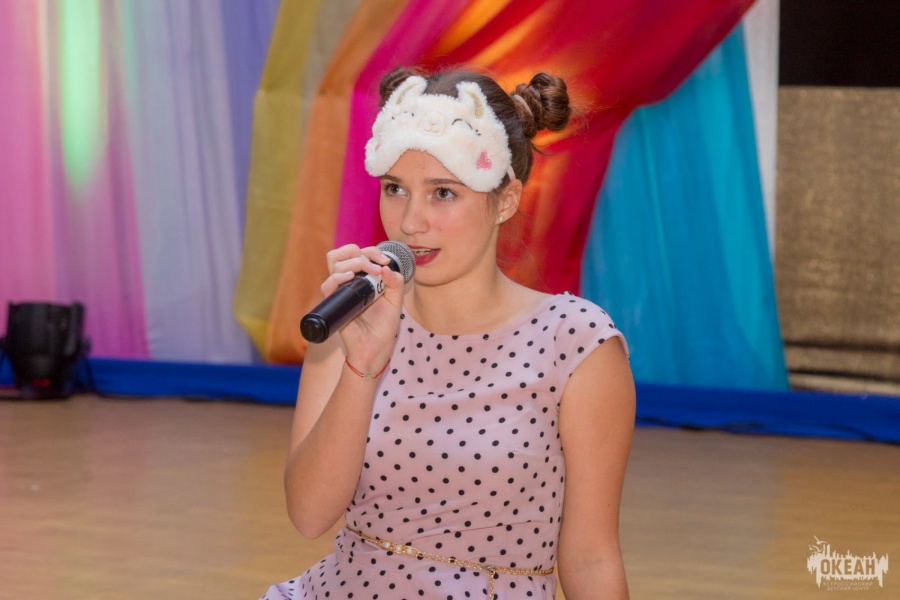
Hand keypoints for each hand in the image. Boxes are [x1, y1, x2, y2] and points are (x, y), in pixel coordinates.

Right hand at [322, 244, 405, 370]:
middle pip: (342, 254)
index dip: (372, 251)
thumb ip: (395, 283)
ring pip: (334, 263)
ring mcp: (340, 292)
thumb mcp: (395, 301)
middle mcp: (349, 283)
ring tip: (369, 271)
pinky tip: (350, 277)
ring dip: (353, 262)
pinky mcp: (334, 304)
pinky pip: (327, 286)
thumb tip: (386, 268)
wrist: (376, 348)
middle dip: (359, 252)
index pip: (358, 254)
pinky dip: (337, 277)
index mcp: (362, 279)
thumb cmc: (383, 326)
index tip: (386, 262)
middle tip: (376, 264)